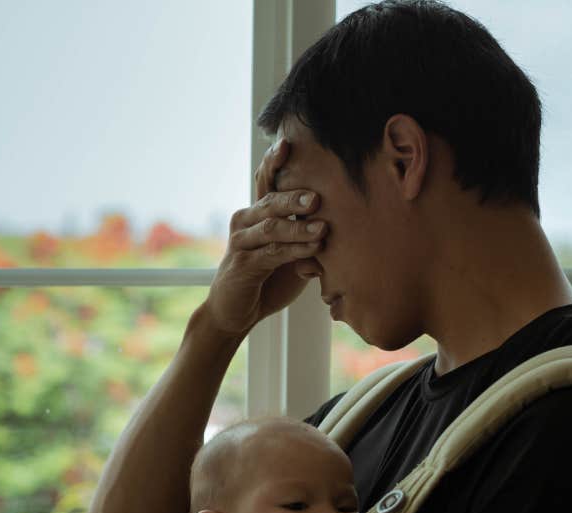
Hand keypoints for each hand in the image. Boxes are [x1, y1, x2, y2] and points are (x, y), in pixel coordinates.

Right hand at [203, 139, 327, 336]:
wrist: (235, 311)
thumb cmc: (267, 279)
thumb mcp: (292, 254)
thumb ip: (309, 239)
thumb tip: (336, 228)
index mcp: (259, 213)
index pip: (268, 180)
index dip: (275, 161)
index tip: (289, 142)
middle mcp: (246, 221)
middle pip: (270, 200)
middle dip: (295, 196)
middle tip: (318, 196)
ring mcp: (241, 242)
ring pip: (271, 226)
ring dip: (298, 226)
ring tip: (322, 227)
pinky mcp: (242, 265)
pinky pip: (270, 253)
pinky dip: (293, 250)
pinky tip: (312, 248)